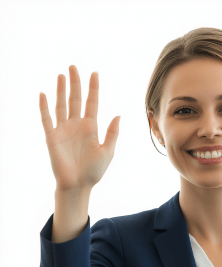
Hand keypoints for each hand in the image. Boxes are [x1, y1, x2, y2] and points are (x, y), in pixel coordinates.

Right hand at [39, 65, 120, 190]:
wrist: (78, 185)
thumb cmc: (94, 171)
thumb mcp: (108, 152)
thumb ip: (112, 133)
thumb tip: (118, 114)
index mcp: (91, 128)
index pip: (92, 103)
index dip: (93, 89)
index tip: (95, 73)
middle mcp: (77, 125)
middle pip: (76, 100)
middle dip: (76, 83)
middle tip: (74, 67)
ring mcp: (63, 130)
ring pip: (61, 105)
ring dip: (61, 90)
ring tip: (62, 75)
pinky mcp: (52, 137)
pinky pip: (47, 119)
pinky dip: (44, 107)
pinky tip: (43, 94)